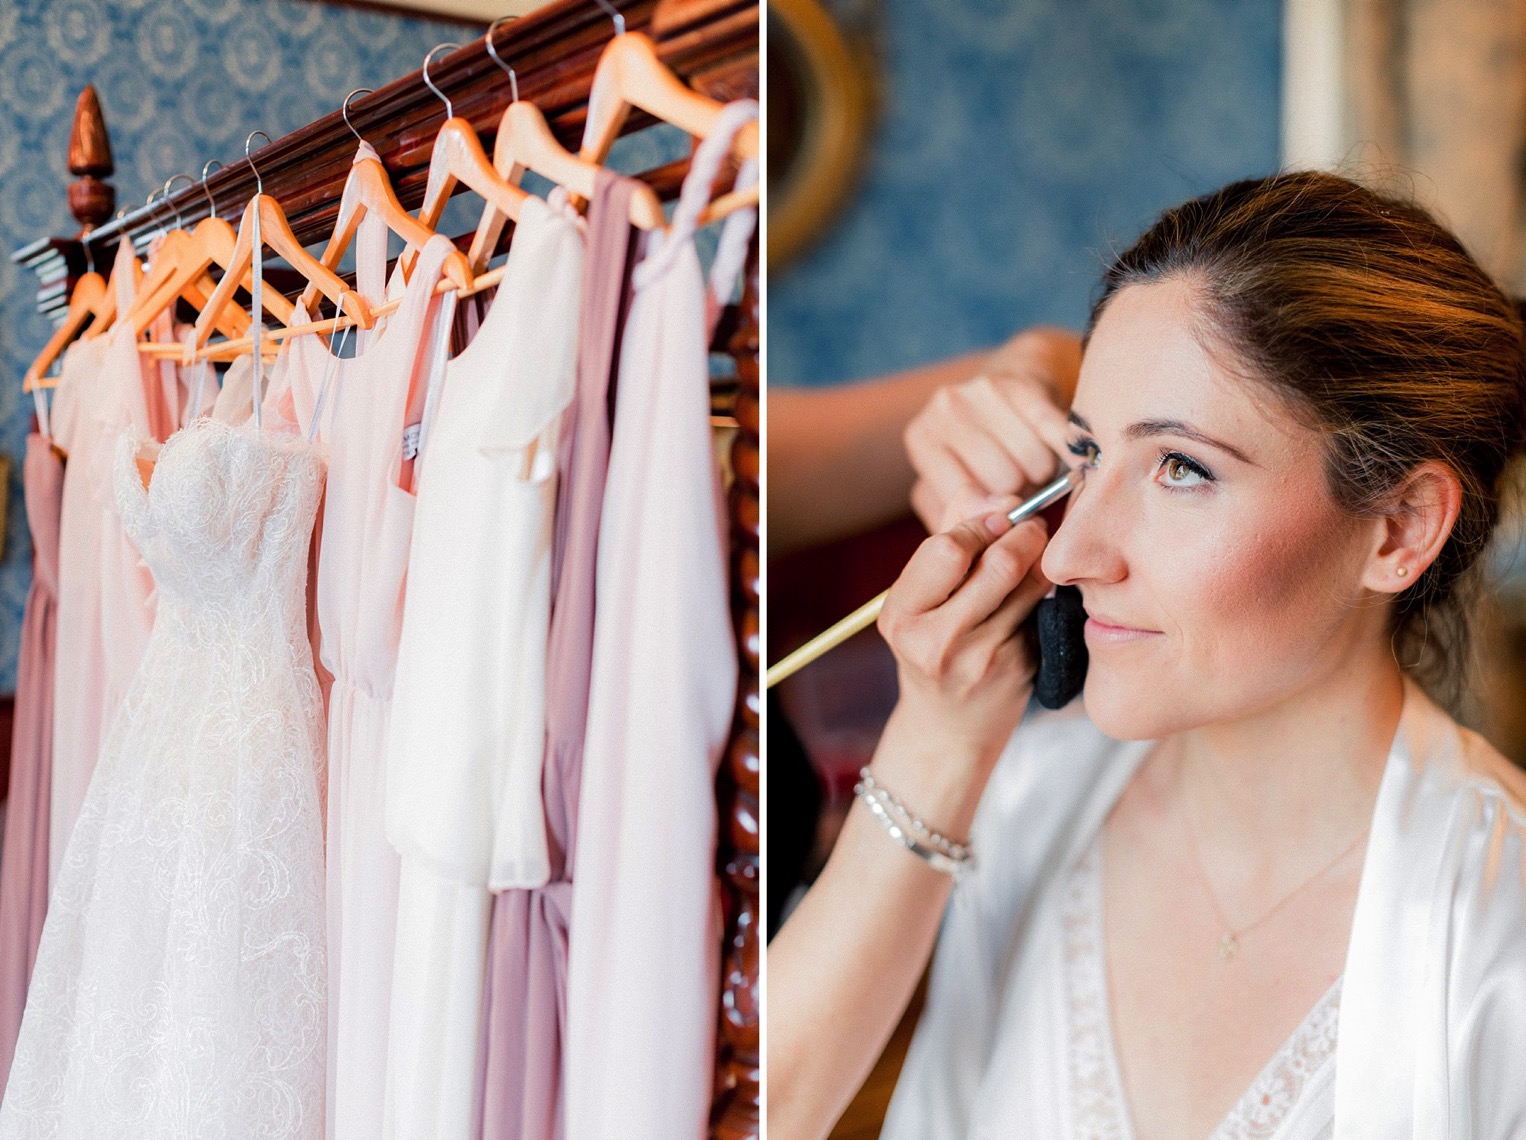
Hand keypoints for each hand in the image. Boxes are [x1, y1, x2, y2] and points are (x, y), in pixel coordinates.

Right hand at [875, 503, 1050, 807]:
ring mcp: (983, 659)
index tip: (999, 514)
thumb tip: (985, 492)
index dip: (980, 521)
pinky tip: (1037, 593)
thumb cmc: (931, 652)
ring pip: (1031, 584)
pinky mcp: (1021, 669)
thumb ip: (946, 538)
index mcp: (901, 616)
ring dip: (1041, 558)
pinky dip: (1045, 592)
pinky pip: (1043, 610)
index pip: (947, 547)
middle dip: (1024, 533)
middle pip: (999, 563)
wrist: (948, 732)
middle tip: (1031, 526)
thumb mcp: (919, 601)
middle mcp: (937, 641)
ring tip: (1035, 553)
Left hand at [904, 327, 1080, 531]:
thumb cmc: (981, 444)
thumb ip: (952, 515)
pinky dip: (1072, 453)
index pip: (969, 504)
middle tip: (1022, 485)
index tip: (1003, 513)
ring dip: (1046, 474)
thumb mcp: (950, 480)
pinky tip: (1075, 458)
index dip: (994, 516)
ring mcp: (982, 392)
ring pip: (1036, 466)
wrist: (1014, 374)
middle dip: (1021, 493)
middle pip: (1005, 485)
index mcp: (921, 439)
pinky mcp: (1023, 384)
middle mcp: (945, 410)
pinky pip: (1059, 435)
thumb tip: (972, 538)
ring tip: (1035, 464)